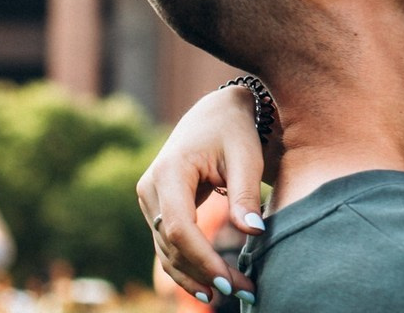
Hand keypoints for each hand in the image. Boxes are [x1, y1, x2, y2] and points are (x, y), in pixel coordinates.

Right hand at [137, 87, 266, 304]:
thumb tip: (254, 233)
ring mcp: (149, 199)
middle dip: (205, 272)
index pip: (180, 227)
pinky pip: (169, 244)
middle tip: (241, 292)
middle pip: (172, 244)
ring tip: (231, 293)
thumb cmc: (234, 129)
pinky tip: (211, 284)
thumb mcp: (246, 155)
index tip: (231, 280)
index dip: (203, 258)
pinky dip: (189, 264)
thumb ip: (246, 192)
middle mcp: (150, 188)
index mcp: (170, 171)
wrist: (215, 111)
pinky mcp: (156, 208)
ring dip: (196, 275)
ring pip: (167, 250)